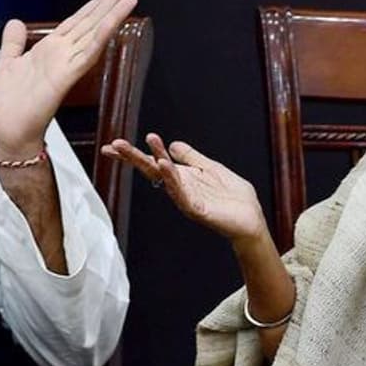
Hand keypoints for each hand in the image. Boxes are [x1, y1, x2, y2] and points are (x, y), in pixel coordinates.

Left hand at [0, 0, 138, 155]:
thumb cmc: (6, 106)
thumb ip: (13, 43)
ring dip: (112, 14)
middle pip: (91, 22)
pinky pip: (87, 52)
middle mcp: (61, 55)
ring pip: (94, 33)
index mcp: (49, 50)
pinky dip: (102, 34)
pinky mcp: (65, 77)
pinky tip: (114, 21)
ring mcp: (66, 65)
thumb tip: (14, 22)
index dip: (95, 4)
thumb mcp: (7, 64)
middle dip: (111, 2)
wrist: (5, 133)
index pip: (77, 21)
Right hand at [101, 133, 267, 242]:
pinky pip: (181, 193)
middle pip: (152, 169)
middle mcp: (180, 187)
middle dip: (133, 157)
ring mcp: (187, 198)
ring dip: (153, 162)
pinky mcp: (198, 209)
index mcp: (183, 176)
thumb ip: (192, 157)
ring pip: (165, 178)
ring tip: (143, 145)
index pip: (153, 162)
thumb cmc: (234, 198)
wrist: (252, 220)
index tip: (113, 146)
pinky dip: (172, 180)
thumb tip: (172, 144)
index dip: (134, 154)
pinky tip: (165, 165)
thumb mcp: (211, 168)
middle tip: (114, 146)